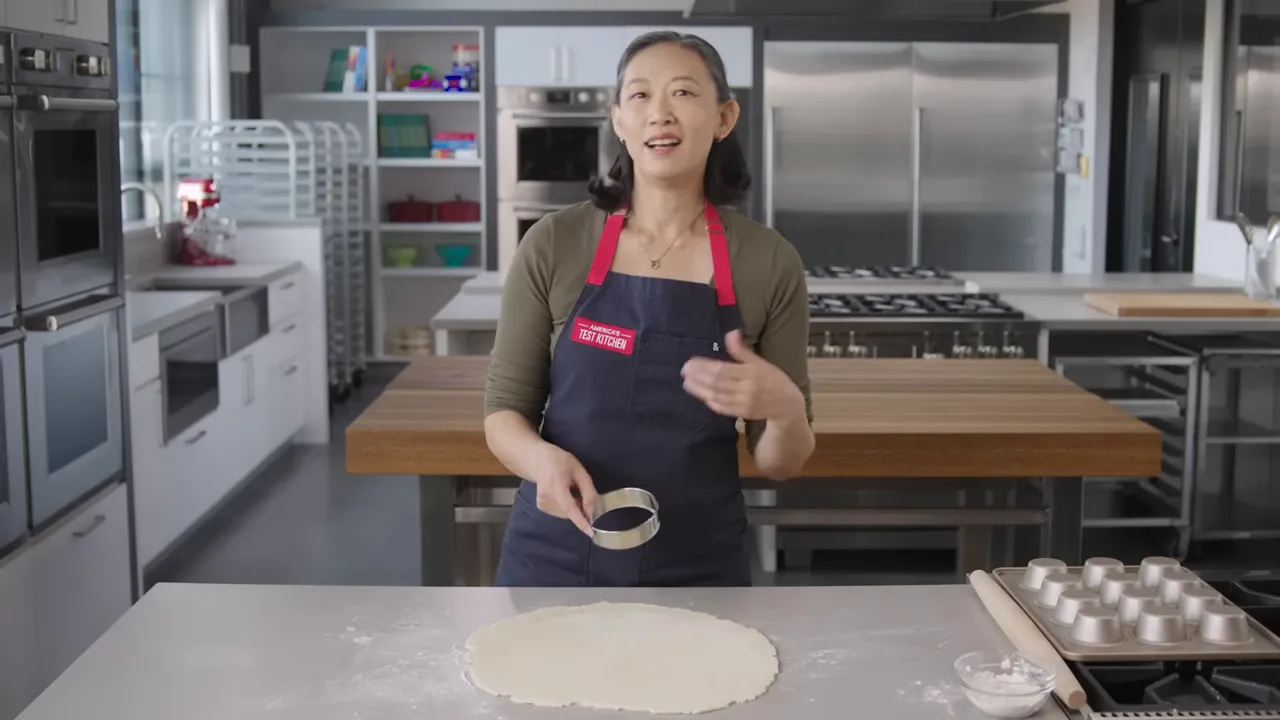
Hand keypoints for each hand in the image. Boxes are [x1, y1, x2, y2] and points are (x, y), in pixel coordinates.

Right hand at [529, 443, 597, 536]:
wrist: (538, 461)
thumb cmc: (561, 462)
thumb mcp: (580, 471)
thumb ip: (588, 491)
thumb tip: (591, 512)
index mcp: (556, 484)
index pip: (569, 507)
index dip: (580, 521)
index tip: (590, 532)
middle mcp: (546, 497)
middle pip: (570, 512)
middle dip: (581, 509)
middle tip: (582, 493)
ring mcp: (542, 503)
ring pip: (566, 514)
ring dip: (575, 508)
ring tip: (572, 491)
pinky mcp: (541, 507)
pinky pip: (561, 513)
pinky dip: (568, 508)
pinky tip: (565, 496)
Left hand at [681, 330, 804, 420]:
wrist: (787, 404)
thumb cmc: (773, 379)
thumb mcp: (760, 362)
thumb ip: (742, 350)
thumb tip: (731, 332)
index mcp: (751, 373)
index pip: (722, 369)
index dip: (704, 366)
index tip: (690, 362)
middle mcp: (746, 389)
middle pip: (716, 383)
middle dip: (698, 377)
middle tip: (684, 370)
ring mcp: (743, 403)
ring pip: (717, 396)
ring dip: (699, 390)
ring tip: (686, 382)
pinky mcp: (741, 414)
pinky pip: (723, 408)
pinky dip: (710, 401)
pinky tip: (701, 395)